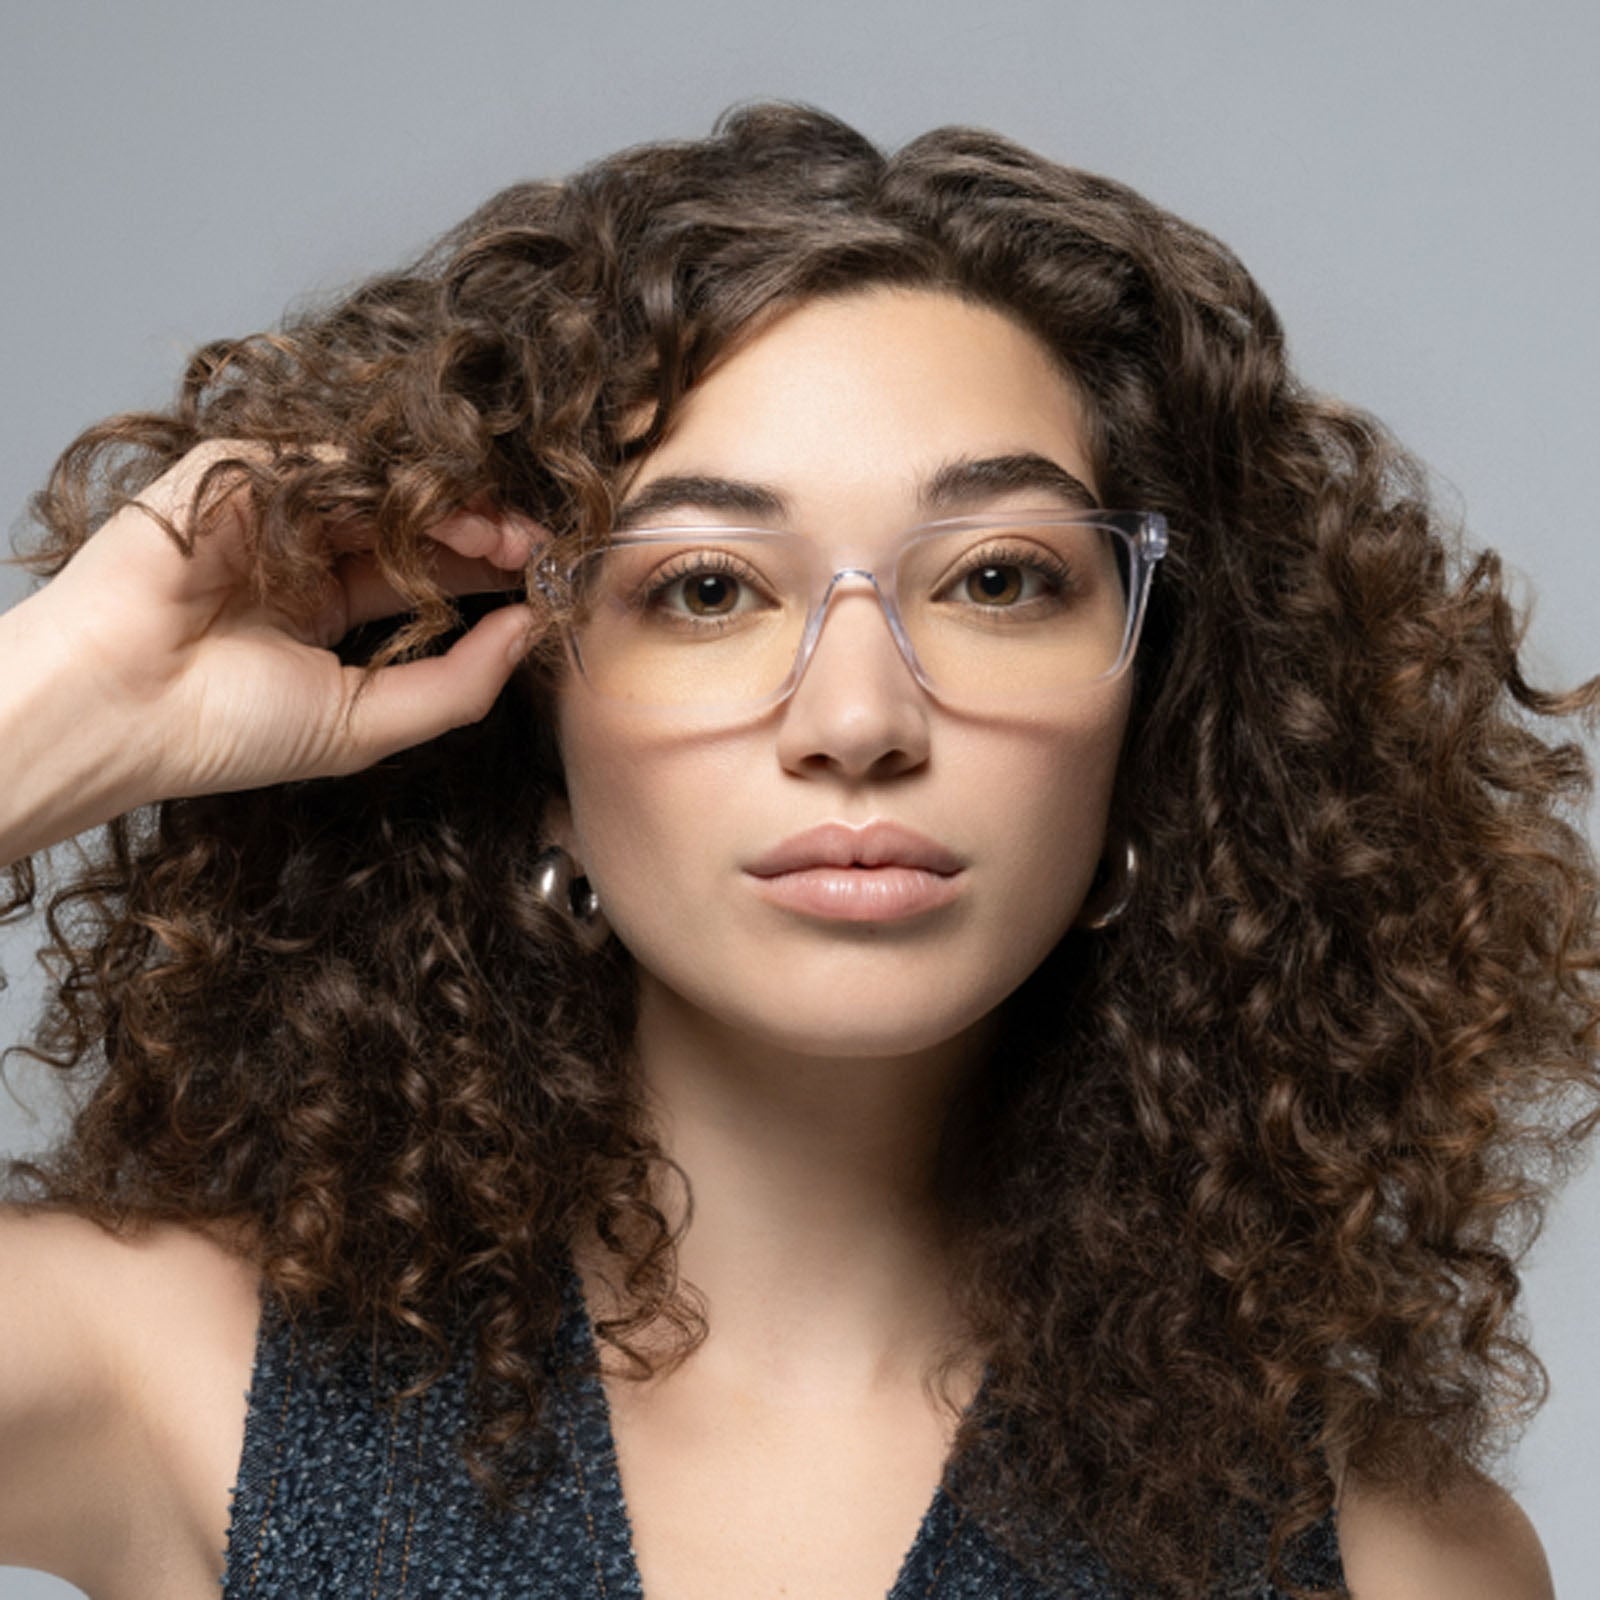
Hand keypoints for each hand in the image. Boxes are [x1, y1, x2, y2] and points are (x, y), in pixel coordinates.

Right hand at [6, 440, 545, 816]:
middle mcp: (307, 553)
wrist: (119, 712)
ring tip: (498, 536)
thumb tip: (531, 631)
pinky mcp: (234, 476)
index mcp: (331, 605)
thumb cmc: (224, 730)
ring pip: (382, 486)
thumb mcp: (369, 721)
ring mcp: (273, 511)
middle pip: (415, 521)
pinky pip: (322, 460)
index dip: (490, 567)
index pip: (429, 568)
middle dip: (482, 531)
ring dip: (448, 506)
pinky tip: (431, 512)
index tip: (545, 576)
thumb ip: (459, 683)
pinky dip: (383, 480)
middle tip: (533, 548)